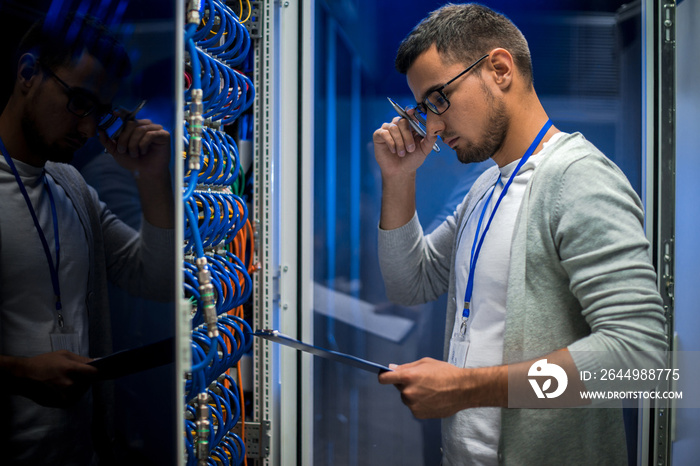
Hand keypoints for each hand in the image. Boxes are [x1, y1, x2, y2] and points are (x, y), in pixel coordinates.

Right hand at [11, 351, 97, 406]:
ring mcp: (66, 396)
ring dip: (80, 385)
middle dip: (86, 377)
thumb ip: (81, 359)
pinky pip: (76, 397)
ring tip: (67, 379)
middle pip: (88, 382)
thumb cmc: (44, 363)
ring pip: (82, 390)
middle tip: (77, 373)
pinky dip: (74, 392)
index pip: (93, 372)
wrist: (23, 377)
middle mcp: (69, 384)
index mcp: (70, 369)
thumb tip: (98, 362)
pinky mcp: (62, 404)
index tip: (102, 369)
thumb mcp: (63, 355)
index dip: (98, 370)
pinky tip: (64, 386)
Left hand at [98, 117, 170, 180]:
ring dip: (133, 144)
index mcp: (135, 127)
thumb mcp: (117, 151)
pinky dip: (143, 144)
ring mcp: (156, 129)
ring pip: (140, 129)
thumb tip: (100, 130)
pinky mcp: (164, 135)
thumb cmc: (134, 162)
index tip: (113, 115)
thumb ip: (108, 141)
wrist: (146, 173)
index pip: (126, 118)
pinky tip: (144, 152)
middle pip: (131, 123)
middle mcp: (146, 125)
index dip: (119, 117)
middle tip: (123, 150)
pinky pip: (150, 134)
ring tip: (135, 154)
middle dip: (124, 138)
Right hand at [372, 111, 436, 178]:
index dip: (410, 111)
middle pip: (402, 121)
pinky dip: (391, 142)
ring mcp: (388, 129)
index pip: (410, 113)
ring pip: (394, 128)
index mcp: (410, 126)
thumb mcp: (424, 149)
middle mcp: (398, 125)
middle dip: (407, 136)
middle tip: (410, 149)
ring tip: (402, 153)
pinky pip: (384, 133)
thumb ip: (430, 139)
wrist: (400, 171)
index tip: (411, 111)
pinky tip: (393, 151)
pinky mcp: (378, 135)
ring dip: (399, 142)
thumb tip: (435, 128)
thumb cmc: (412, 159)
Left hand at [378, 357, 506, 418]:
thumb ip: (406, 366)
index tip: (384, 376)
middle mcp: (408, 392)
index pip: (384, 379)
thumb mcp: (425, 363)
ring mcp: (413, 405)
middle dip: (406, 384)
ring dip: (413, 394)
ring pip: (407, 398)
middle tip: (422, 380)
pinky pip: (414, 407)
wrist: (463, 389)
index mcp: (407, 377)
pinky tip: (432, 398)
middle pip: (398, 387)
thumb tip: (391, 369)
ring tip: (430, 390)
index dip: (383, 377)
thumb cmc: (446, 373)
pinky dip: (420, 403)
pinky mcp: (418, 414)